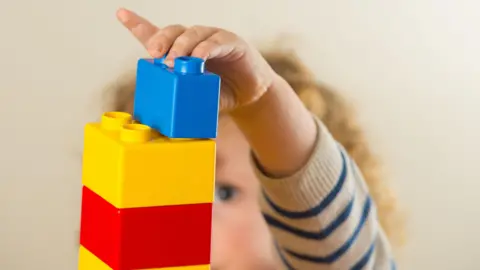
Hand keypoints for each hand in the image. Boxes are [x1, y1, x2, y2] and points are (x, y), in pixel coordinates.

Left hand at [116, 8, 276, 111]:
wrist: (250, 96)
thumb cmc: (220, 94)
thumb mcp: (195, 97)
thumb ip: (181, 100)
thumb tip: (159, 121)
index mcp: (182, 51)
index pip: (156, 34)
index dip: (138, 24)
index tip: (121, 14)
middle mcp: (195, 41)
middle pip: (172, 31)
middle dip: (161, 40)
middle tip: (154, 55)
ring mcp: (213, 38)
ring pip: (192, 34)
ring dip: (181, 46)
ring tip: (174, 62)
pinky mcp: (231, 42)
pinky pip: (215, 41)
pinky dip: (205, 49)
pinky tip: (199, 58)